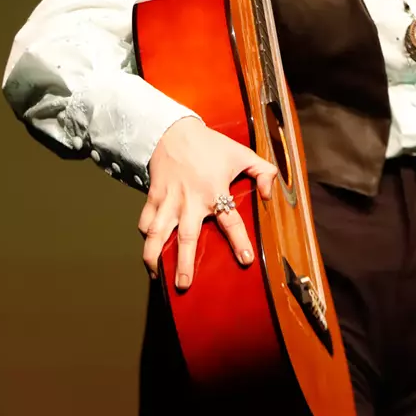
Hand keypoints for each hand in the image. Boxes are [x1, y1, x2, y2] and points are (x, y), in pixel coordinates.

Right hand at [140, 116, 278, 291]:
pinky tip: (149, 251)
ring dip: (155, 255)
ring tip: (156, 275)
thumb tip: (270, 195)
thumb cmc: (211, 145)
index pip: (231, 220)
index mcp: (215, 191)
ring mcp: (169, 200)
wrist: (174, 130)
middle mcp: (190, 200)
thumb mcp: (242, 153)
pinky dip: (144, 236)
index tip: (246, 260)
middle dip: (184, 262)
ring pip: (158, 232)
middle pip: (187, 236)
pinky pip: (145, 220)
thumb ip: (263, 172)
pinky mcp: (153, 197)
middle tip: (184, 285)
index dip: (239, 241)